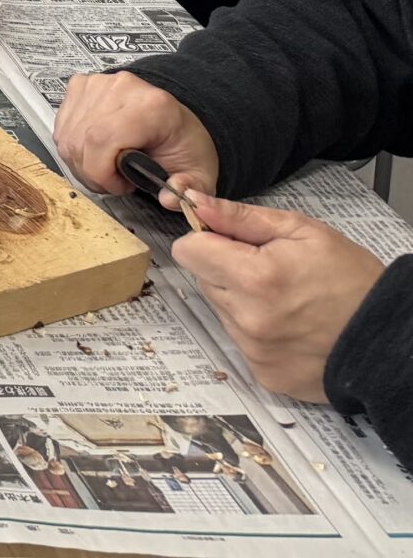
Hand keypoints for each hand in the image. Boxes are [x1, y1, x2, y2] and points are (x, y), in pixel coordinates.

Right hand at [55, 71, 219, 198]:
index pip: (101, 139)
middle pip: (80, 141)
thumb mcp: (199, 171)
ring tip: (106, 167)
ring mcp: (96, 84)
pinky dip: (73, 147)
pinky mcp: (80, 86)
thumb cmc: (180, 142)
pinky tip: (95, 151)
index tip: (121, 186)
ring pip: (67, 137)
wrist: (172, 117)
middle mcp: (120, 88)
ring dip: (81, 162)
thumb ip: (189, 188)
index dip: (101, 172)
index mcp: (152, 106)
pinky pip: (61, 127)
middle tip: (114, 181)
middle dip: (91, 173)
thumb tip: (170, 198)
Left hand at [174, 192, 386, 403]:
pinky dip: (258, 332)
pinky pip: (241, 343)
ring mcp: (255, 352)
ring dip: (241, 301)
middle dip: (227, 270)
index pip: (188, 251)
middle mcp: (247, 319)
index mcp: (254, 277)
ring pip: (222, 311)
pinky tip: (290, 326)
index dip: (206, 240)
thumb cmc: (353, 280)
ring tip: (286, 300)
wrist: (389, 337)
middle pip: (204, 281)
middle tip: (270, 271)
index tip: (229, 241)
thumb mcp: (303, 232)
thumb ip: (241, 217)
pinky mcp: (265, 375)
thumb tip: (195, 202)